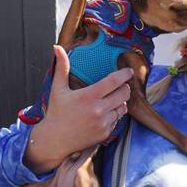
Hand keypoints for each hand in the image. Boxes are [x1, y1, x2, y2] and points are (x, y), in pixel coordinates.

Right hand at [23, 44, 132, 173]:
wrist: (56, 139)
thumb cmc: (57, 112)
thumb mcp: (58, 88)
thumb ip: (62, 67)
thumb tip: (57, 47)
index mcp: (89, 96)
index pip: (114, 82)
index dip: (124, 75)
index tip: (129, 71)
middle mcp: (99, 110)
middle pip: (124, 94)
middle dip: (125, 88)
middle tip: (121, 85)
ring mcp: (103, 123)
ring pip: (123, 108)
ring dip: (120, 102)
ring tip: (112, 99)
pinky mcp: (105, 133)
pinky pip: (117, 120)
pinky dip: (114, 115)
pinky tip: (105, 113)